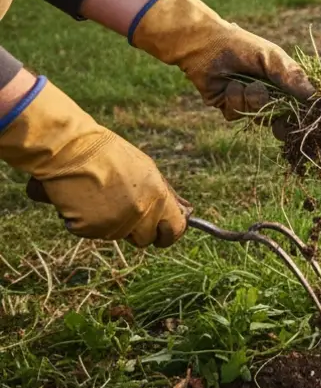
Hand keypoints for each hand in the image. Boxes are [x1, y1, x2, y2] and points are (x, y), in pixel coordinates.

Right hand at [0, 78, 186, 246]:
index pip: (175, 229)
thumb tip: (182, 212)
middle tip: (122, 210)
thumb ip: (161, 195)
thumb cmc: (107, 154)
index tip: (162, 236)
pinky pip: (92, 233)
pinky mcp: (89, 229)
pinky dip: (86, 222)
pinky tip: (81, 200)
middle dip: (137, 230)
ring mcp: (114, 223)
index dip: (168, 234)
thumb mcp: (146, 170)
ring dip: (110, 223)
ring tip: (98, 195)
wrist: (70, 149)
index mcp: (158, 196)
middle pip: (144, 238)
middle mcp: (140, 213)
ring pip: (116, 235)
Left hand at [129, 0, 313, 120]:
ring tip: (243, 82)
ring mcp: (247, 102)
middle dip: (276, 114)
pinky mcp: (228, 106)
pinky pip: (235, 114)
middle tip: (275, 114)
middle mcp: (267, 95)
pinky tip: (229, 84)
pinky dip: (233, 99)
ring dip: (251, 99)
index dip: (299, 113)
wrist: (206, 44)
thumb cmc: (242, 45)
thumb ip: (291, 75)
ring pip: (257, 116)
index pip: (297, 104)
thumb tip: (312, 95)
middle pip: (279, 119)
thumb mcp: (272, 57)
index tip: (300, 116)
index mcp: (282, 83)